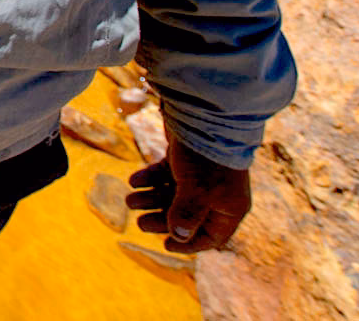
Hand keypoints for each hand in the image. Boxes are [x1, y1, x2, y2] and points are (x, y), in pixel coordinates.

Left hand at [125, 132, 251, 253]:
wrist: (204, 114)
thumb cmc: (206, 157)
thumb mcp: (197, 191)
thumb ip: (188, 215)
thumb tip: (179, 236)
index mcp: (229, 206)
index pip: (212, 235)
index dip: (190, 243)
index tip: (167, 244)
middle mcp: (217, 193)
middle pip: (187, 215)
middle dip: (162, 219)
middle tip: (139, 223)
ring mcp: (201, 175)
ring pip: (173, 194)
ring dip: (151, 198)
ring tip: (129, 200)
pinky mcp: (186, 158)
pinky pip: (166, 174)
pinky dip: (151, 178)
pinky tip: (133, 180)